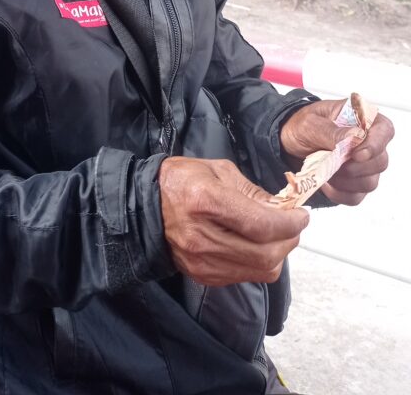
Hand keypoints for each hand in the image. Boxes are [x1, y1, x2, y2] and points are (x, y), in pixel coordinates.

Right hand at [158, 157, 308, 286]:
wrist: (144, 208)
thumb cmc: (181, 181)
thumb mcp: (218, 170)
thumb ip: (252, 191)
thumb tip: (281, 208)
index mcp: (206, 201)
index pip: (260, 224)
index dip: (289, 223)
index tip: (302, 215)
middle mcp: (203, 237)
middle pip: (265, 254)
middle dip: (289, 240)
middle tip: (293, 225)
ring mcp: (202, 262)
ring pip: (260, 271)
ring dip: (278, 254)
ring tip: (277, 235)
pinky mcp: (203, 276)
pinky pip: (245, 276)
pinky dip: (259, 262)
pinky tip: (255, 245)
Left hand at [280, 100, 393, 205]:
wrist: (288, 140)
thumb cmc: (301, 125)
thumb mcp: (310, 123)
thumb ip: (332, 131)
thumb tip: (354, 138)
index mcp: (361, 118)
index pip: (384, 130)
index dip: (376, 144)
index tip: (357, 154)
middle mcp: (368, 142)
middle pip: (380, 161)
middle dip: (355, 167)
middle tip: (333, 163)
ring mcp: (364, 164)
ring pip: (370, 182)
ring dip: (346, 182)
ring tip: (325, 171)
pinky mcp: (354, 182)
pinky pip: (356, 196)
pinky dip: (339, 193)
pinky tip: (325, 183)